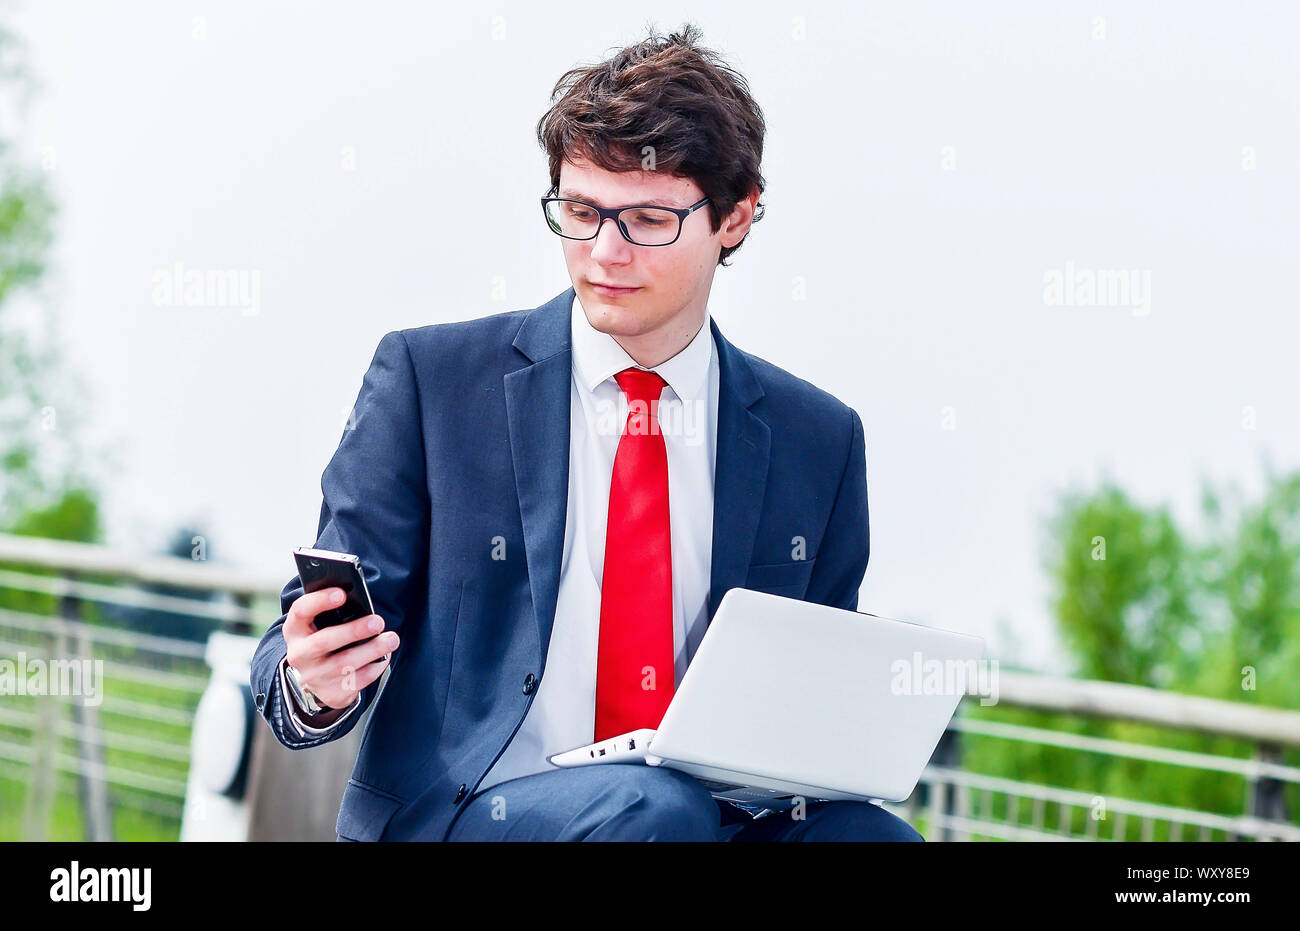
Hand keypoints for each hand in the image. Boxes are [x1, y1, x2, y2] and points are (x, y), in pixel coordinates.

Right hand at [283, 587, 399, 712]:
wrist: (314, 679)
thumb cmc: (322, 640)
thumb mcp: (318, 625)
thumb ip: (333, 613)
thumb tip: (361, 601)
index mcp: (295, 630)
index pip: (300, 611)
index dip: (319, 601)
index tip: (342, 594)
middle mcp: (300, 655)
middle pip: (324, 642)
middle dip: (353, 631)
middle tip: (378, 622)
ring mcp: (314, 677)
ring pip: (344, 664)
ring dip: (372, 650)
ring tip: (391, 639)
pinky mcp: (332, 693)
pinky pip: (357, 680)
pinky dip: (375, 667)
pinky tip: (384, 657)